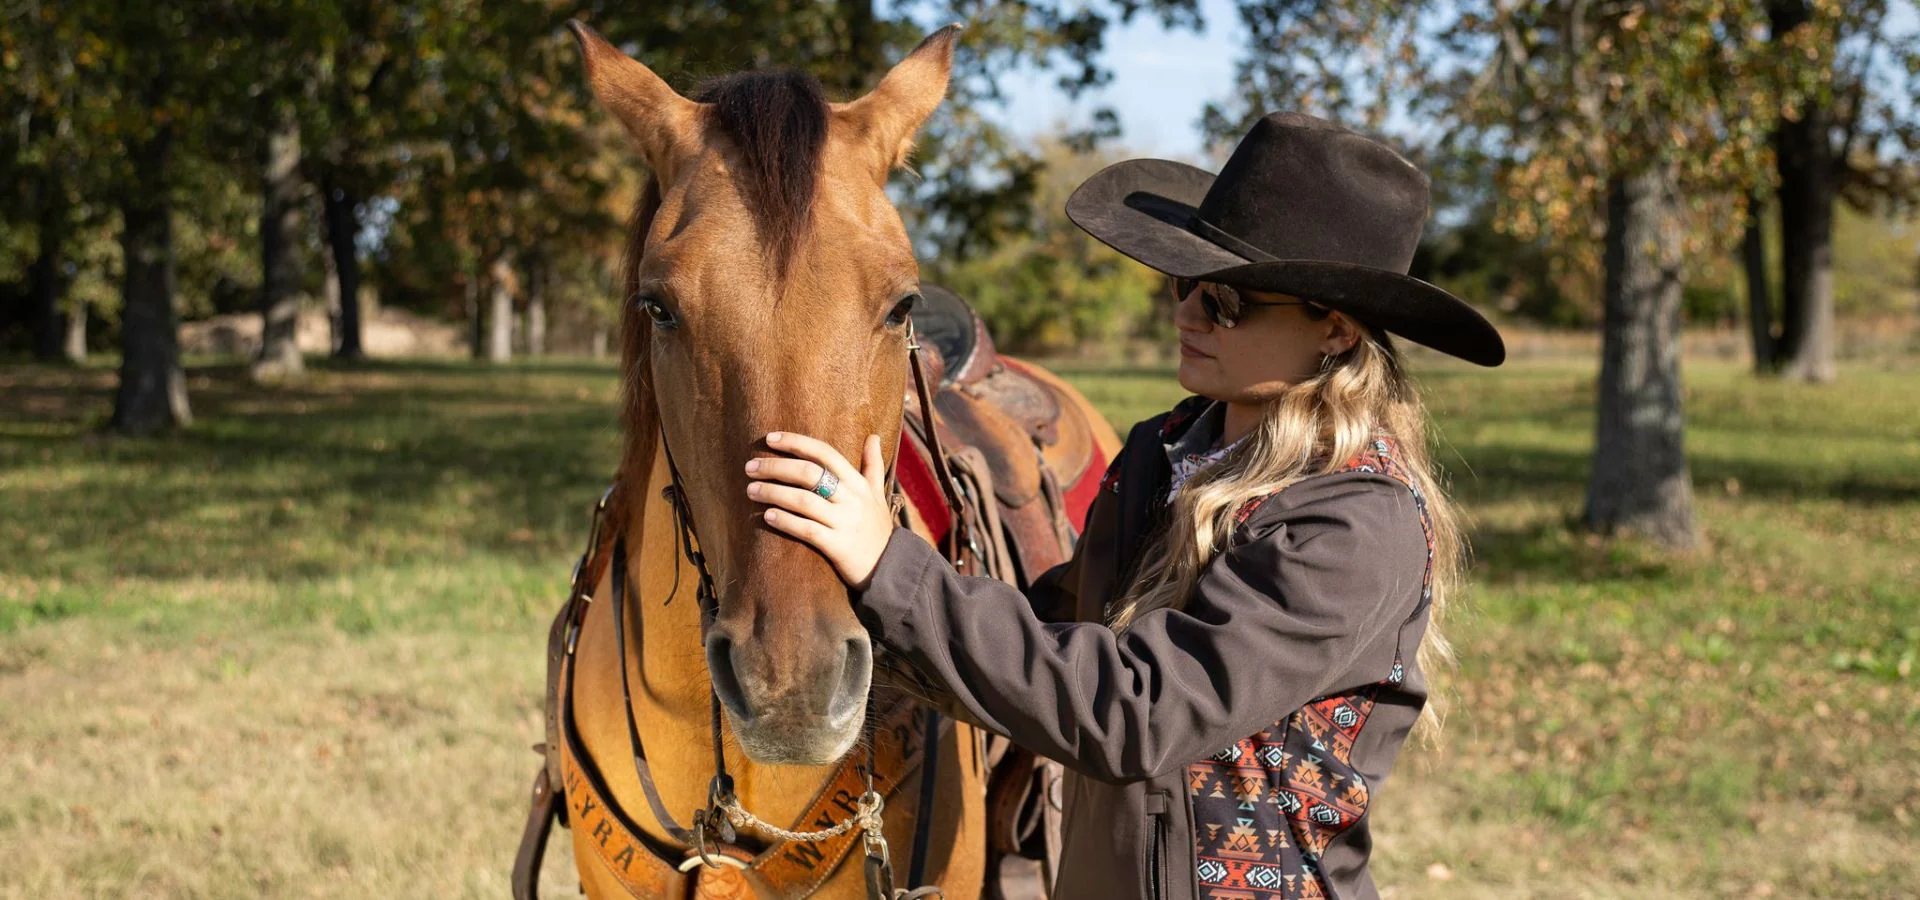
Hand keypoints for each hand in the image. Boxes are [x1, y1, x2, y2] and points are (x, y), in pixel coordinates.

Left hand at [745, 432, 892, 589]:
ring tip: (751, 490)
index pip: (824, 453)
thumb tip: (874, 436)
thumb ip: (873, 465)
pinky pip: (807, 530)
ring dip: (773, 493)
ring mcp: (845, 522)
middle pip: (809, 473)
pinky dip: (786, 521)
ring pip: (804, 500)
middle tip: (750, 467)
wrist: (892, 567)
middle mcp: (852, 499)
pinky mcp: (838, 547)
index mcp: (858, 483)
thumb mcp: (878, 494)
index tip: (770, 438)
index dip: (796, 443)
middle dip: (776, 467)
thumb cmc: (877, 528)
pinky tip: (767, 516)